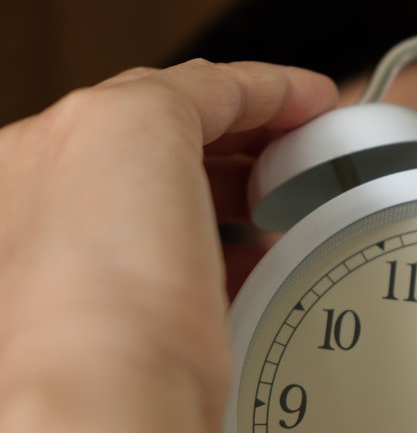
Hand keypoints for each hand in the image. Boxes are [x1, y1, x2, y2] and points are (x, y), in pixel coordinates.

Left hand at [0, 60, 336, 432]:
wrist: (114, 403)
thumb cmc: (98, 286)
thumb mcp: (133, 123)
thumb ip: (177, 91)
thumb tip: (220, 96)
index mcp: (35, 157)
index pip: (160, 95)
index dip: (250, 88)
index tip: (309, 98)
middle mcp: (52, 212)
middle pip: (171, 145)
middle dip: (247, 135)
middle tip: (307, 142)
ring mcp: (95, 271)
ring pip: (187, 204)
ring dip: (245, 191)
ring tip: (290, 199)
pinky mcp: (142, 327)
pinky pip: (202, 265)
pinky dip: (241, 250)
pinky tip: (266, 258)